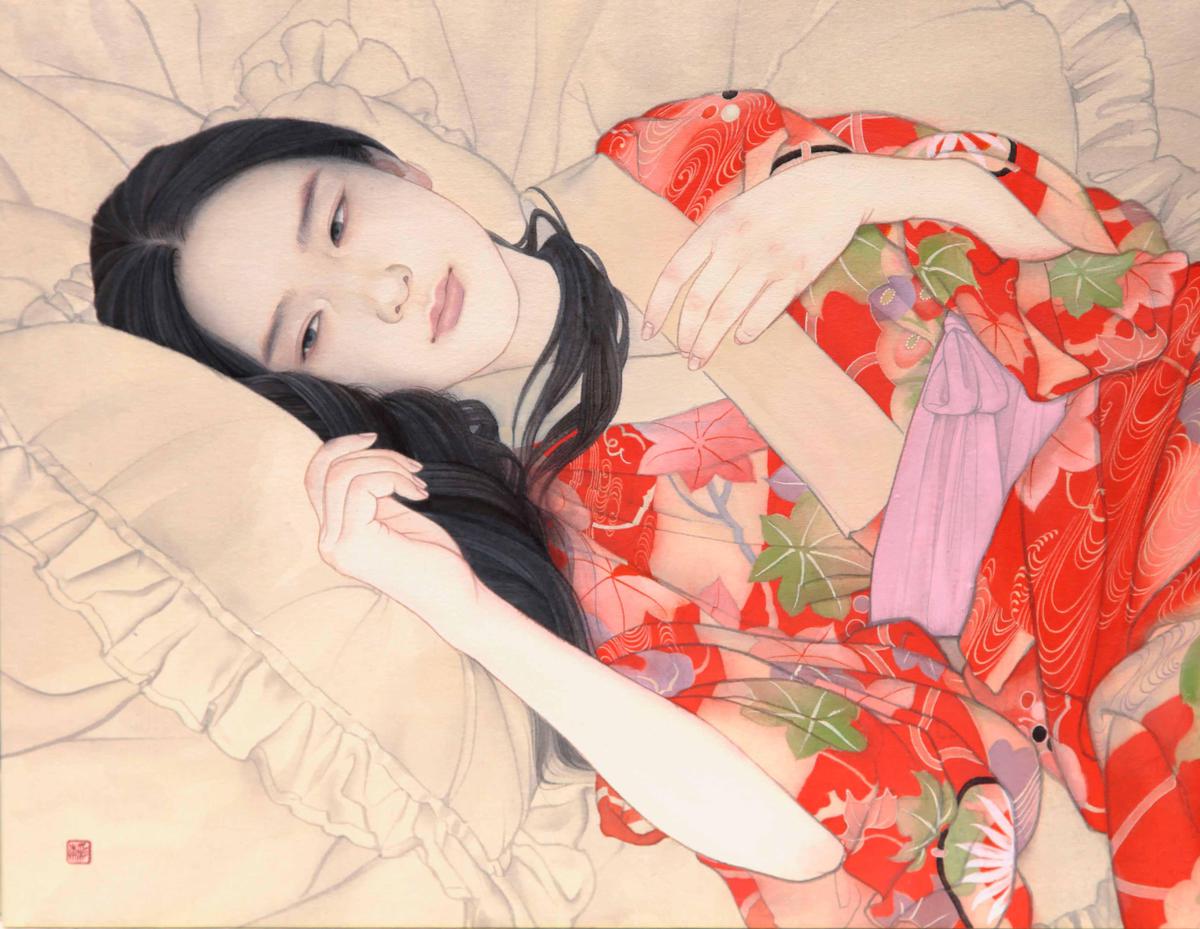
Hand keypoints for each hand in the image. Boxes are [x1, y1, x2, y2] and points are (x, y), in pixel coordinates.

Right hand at [305, 433, 484, 629]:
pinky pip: (361, 486)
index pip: (314, 477)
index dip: (338, 447)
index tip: (373, 438)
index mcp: (335, 534)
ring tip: (419, 484)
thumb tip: (362, 452)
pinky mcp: (355, 543)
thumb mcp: (394, 515)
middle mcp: (328, 542)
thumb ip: (370, 492)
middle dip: (375, 456)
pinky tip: (420, 495)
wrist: (456, 598)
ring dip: (389, 465)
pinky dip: (394, 477)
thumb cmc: (433, 558)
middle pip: (328, 471)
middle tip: (415, 469)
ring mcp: (337, 546)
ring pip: (344, 474)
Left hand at [642, 154, 871, 368]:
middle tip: (684, 354)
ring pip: (727, 314)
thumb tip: (686, 284)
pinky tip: (740, 339)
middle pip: (699, 302)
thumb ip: (711, 242)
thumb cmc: (779, 200)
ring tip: (701, 358)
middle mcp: (737, 244)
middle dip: (687, 336)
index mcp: (716, 226)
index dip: (657, 308)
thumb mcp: (735, 209)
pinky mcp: (796, 274)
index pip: (674, 274)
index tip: (648, 331)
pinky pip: (764, 312)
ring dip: (710, 342)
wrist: (834, 186)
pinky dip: (748, 331)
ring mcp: (767, 260)